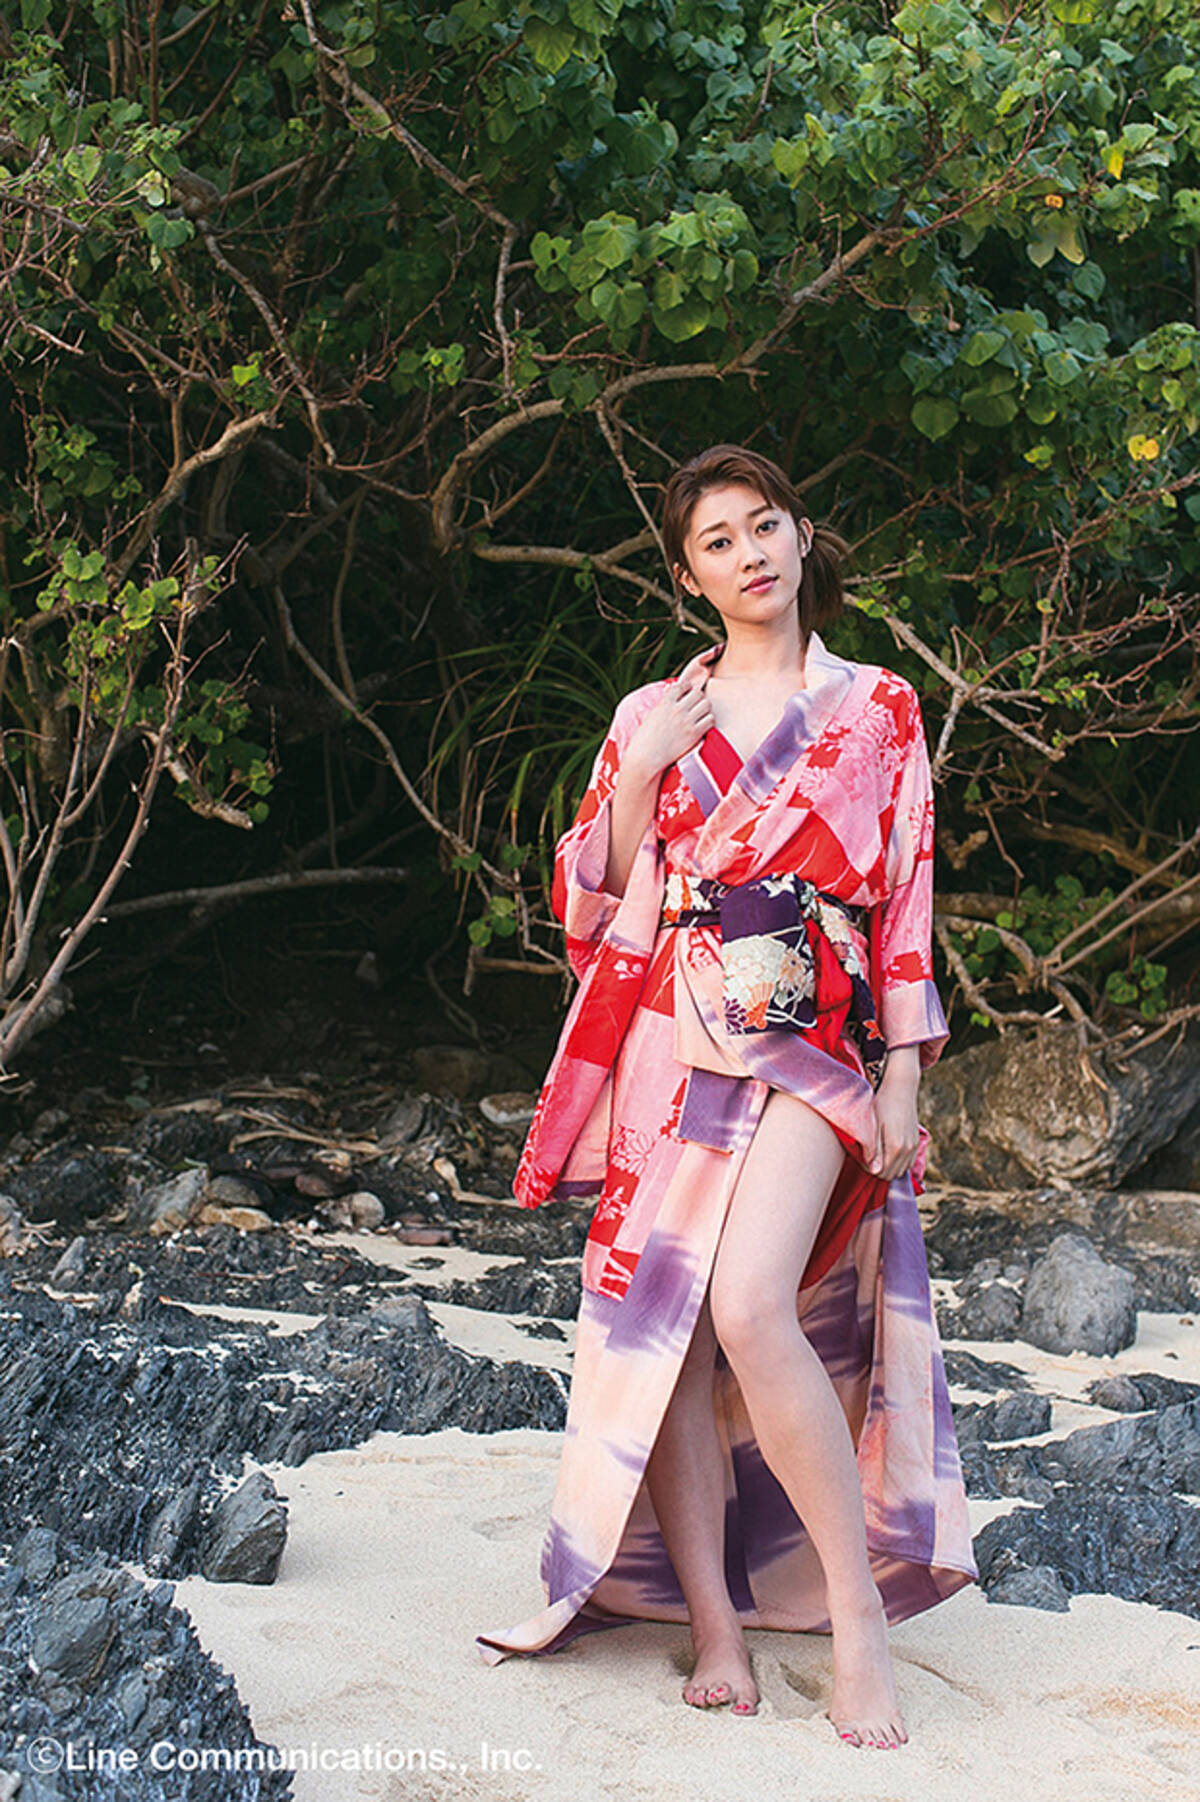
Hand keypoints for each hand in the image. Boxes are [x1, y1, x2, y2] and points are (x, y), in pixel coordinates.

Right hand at [625, 648, 716, 778]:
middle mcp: (677, 710)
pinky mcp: (694, 734)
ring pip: (706, 705)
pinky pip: (710, 720)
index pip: (683, 686)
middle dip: (698, 698)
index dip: (688, 688)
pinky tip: (703, 725)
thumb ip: (664, 705)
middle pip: (698, 694)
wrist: (645, 757)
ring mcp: (686, 722)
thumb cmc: (645, 739)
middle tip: (696, 705)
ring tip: (700, 715)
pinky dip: (709, 721)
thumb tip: (673, 695)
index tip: (688, 692)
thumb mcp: (652, 715)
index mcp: (665, 703)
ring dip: (705, 709)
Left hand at [866, 1046, 920, 1180]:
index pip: (881, 1172)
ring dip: (888, 1167)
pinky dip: (898, 1162)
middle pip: (891, 1174)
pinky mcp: (916, 1142)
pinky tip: (888, 1151)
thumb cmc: (882, 1104)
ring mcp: (914, 1146)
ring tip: (877, 1152)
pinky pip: (908, 1163)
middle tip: (867, 1154)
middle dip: (878, 1169)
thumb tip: (874, 1171)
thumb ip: (874, 1150)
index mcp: (895, 1146)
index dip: (868, 1168)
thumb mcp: (872, 1126)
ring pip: (900, 1171)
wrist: (901, 1088)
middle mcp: (907, 1149)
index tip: (861, 1156)